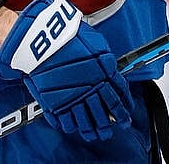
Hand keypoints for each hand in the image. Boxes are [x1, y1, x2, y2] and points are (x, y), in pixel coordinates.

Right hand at [0, 0, 132, 140]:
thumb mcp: (95, 43)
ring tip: (97, 134)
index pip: (119, 95)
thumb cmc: (67, 35)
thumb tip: (111, 70)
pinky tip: (75, 128)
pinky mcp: (56, 103)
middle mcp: (91, 88)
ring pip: (88, 121)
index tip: (126, 112)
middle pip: (106, 112)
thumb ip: (105, 61)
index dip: (124, 106)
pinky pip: (67, 121)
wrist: (42, 38)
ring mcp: (74, 98)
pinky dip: (72, 126)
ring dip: (94, 130)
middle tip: (116, 127)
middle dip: (113, 122)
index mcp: (104, 72)